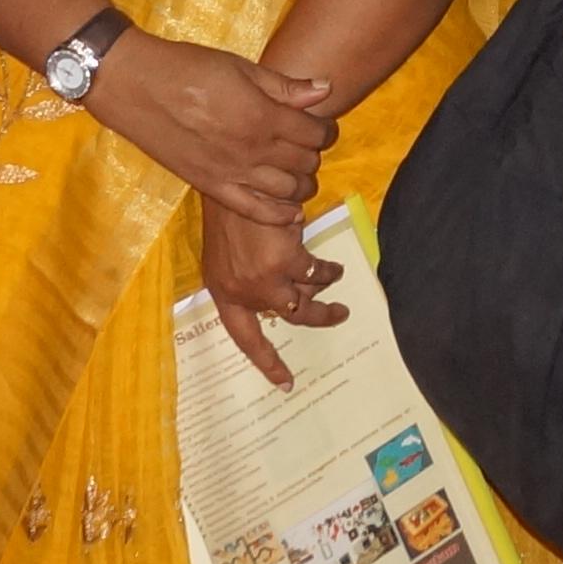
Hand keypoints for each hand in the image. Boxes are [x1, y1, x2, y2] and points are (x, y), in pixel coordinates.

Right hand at [85, 33, 333, 226]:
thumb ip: (284, 86)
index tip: (323, 126)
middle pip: (305, 162)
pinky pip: (254, 210)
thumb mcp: (240, 67)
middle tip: (309, 146)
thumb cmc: (187, 68)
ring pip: (287, 190)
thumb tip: (326, 88)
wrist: (136, 86)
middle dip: (315, 155)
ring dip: (303, 183)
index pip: (314, 133)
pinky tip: (292, 213)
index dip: (326, 130)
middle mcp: (253, 149)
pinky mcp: (211, 186)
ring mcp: (232, 172)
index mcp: (263, 115)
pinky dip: (278, 215)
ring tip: (300, 172)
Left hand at [197, 205, 351, 389]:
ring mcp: (263, 281)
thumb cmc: (230, 212)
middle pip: (288, 318)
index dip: (267, 362)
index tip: (285, 384)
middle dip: (318, 318)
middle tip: (339, 315)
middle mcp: (243, 293)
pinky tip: (332, 265)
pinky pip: (318, 275)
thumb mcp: (229, 253)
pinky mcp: (285, 263)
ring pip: (307, 299)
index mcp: (224, 292)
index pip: (245, 338)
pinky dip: (328, 271)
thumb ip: (251, 278)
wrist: (234, 180)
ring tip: (334, 275)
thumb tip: (289, 296)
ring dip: (324, 287)